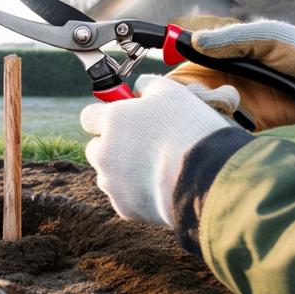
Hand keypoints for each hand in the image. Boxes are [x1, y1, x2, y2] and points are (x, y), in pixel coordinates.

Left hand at [80, 76, 237, 226]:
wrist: (206, 178)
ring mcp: (112, 182)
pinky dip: (137, 194)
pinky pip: (124, 197)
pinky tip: (160, 187)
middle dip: (112, 146)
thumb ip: (148, 85)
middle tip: (140, 145)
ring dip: (123, 171)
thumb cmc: (190, 130)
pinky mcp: (124, 208)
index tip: (120, 119)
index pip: (88, 117)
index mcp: (112, 120)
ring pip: (108, 175)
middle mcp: (104, 152)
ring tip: (155, 168)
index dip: (104, 117)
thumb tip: (139, 89)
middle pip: (95, 148)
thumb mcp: (172, 91)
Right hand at [167, 20, 294, 130]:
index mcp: (225, 54)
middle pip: (189, 91)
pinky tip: (231, 119)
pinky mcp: (253, 122)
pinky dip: (222, 127)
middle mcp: (226, 78)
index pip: (187, 62)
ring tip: (226, 102)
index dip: (172, 70)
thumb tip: (194, 41)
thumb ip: (230, 40)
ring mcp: (238, 101)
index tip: (163, 79)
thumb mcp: (266, 36)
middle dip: (186, 95)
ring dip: (206, 110)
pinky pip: (227, 127)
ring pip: (204, 111)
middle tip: (200, 93)